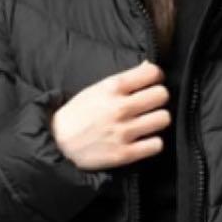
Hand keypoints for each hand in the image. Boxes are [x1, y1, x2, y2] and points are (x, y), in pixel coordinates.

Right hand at [50, 59, 169, 169]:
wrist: (58, 143)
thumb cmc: (78, 114)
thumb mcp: (96, 90)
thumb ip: (123, 80)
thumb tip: (148, 68)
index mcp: (113, 88)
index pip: (152, 73)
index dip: (156, 77)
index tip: (151, 84)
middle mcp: (120, 108)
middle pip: (162, 95)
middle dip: (159, 99)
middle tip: (150, 105)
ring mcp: (123, 132)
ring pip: (163, 119)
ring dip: (158, 120)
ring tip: (149, 123)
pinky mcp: (125, 154)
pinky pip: (156, 145)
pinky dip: (153, 143)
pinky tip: (145, 140)